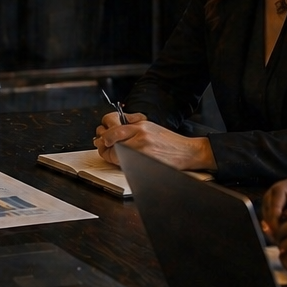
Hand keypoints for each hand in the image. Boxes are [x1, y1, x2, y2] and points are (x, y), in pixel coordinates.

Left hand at [93, 112, 214, 170]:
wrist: (186, 152)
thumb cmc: (169, 141)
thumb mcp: (150, 126)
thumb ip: (132, 124)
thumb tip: (113, 125)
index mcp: (140, 125)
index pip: (112, 125)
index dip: (104, 131)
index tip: (102, 135)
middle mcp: (140, 134)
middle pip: (110, 139)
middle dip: (101, 143)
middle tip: (100, 144)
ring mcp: (141, 148)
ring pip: (114, 152)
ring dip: (108, 153)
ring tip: (108, 153)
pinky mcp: (143, 160)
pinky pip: (124, 162)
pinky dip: (118, 161)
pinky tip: (119, 160)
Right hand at [258, 170, 286, 238]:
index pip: (280, 190)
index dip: (274, 208)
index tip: (276, 226)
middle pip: (271, 198)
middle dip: (269, 217)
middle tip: (274, 235)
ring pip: (271, 207)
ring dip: (270, 223)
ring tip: (277, 239)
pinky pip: (277, 216)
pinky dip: (276, 227)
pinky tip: (281, 239)